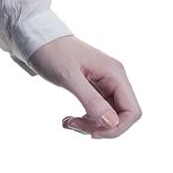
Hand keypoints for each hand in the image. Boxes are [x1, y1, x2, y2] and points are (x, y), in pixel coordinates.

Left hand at [25, 34, 141, 138]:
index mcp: (115, 74)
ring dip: (90, 125)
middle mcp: (114, 79)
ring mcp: (105, 84)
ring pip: (108, 116)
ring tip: (68, 122)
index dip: (117, 128)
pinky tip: (68, 120)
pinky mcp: (94, 88)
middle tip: (74, 125)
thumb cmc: (53, 53)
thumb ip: (91, 100)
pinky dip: (85, 120)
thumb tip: (113, 123)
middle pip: (121, 116)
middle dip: (100, 127)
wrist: (39, 40)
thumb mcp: (69, 77)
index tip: (92, 132)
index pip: (132, 111)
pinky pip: (97, 111)